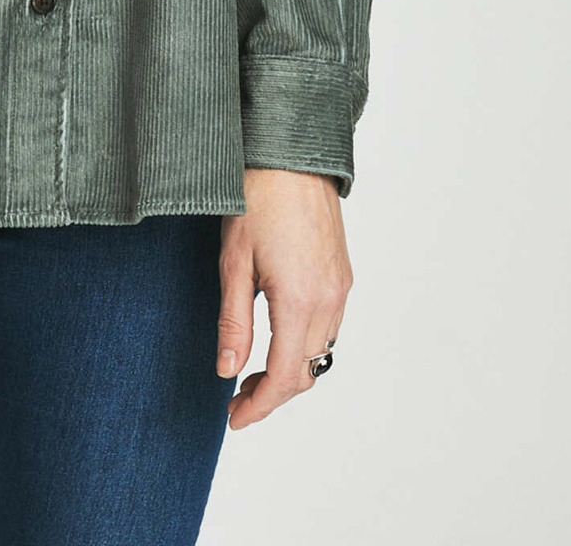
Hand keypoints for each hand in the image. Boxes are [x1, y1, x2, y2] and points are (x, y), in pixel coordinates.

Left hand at [217, 167, 352, 430]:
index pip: (286, 377)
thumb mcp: (234, 262)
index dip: (260, 406)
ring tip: (252, 370)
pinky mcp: (342, 272)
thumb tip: (227, 371)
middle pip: (307, 371)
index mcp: (301, 300)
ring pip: (321, 350)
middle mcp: (330, 300)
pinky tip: (277, 334)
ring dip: (291, 368)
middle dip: (273, 393)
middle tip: (237, 400)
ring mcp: (341, 286)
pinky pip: (329, 324)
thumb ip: (233, 322)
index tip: (234, 418)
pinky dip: (304, 342)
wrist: (291, 151)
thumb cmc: (256, 196)